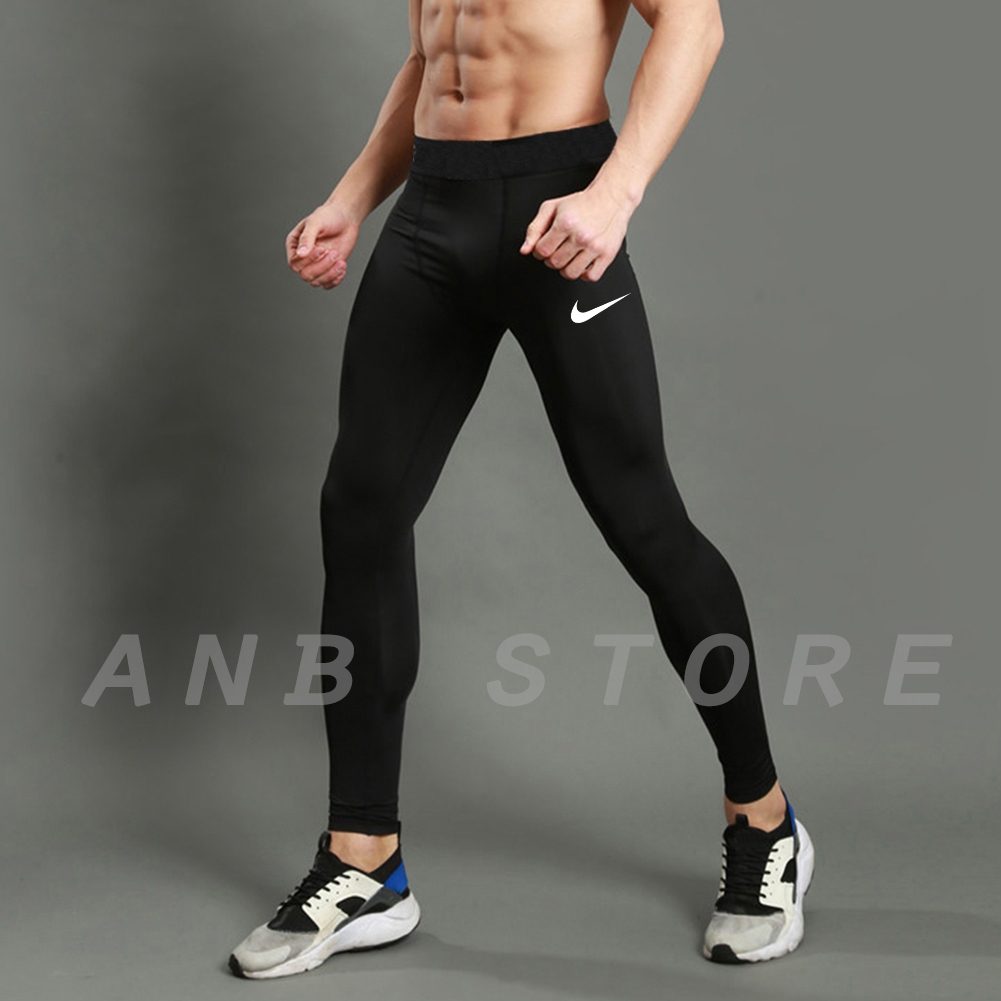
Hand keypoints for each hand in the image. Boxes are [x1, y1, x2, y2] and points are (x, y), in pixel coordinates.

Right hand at [285, 202, 360, 289]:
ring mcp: (316, 265)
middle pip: (305, 275)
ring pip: (316, 282)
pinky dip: (335, 280)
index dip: (308, 260)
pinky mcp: (328, 270)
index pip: (294, 263)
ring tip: (340, 260)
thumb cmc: (328, 216)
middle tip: (333, 253)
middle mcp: (303, 257)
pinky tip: (341, 268)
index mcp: (294, 245)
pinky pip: (327, 284)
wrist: (346, 218)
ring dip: (330, 274)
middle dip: (321, 267)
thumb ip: (307, 238)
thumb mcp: (315, 223)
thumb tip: (300, 254)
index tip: (321, 249)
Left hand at [519, 182, 633, 281]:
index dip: (539, 251)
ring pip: (570, 273)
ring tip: (569, 256)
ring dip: (566, 268)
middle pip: (555, 263)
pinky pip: (591, 277)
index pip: (542, 251)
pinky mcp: (607, 255)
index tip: (545, 246)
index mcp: (565, 223)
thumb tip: (525, 250)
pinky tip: (583, 262)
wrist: (610, 198)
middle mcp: (581, 236)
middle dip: (552, 258)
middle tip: (558, 248)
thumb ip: (535, 229)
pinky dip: (584, 274)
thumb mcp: (552, 208)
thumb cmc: (581, 204)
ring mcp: (595, 247)